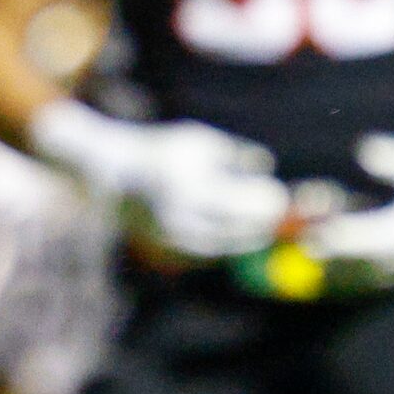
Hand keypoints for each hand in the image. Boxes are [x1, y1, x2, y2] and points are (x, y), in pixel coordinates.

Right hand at [31, 101, 289, 258]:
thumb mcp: (202, 143)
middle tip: (279, 215)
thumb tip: (268, 167)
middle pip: (230, 230)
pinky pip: (203, 250)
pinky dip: (224, 243)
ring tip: (263, 226)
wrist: (112, 173)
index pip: (236, 204)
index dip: (262, 205)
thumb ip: (236, 155)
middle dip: (259, 226)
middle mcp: (177, 216)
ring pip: (219, 246)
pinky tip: (238, 233)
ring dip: (245, 238)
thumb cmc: (164, 150)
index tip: (281, 197)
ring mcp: (168, 235)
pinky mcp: (164, 246)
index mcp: (187, 187)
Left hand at [298, 123, 393, 279]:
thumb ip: (393, 158)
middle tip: (311, 243)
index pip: (375, 234)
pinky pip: (383, 268)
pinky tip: (341, 253)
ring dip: (348, 259)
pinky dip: (363, 262)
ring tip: (318, 247)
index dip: (348, 234)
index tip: (324, 231)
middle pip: (369, 255)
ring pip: (374, 265)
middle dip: (339, 251)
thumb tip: (363, 149)